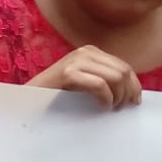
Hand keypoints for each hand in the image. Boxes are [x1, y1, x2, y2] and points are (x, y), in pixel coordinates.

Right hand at [28, 45, 142, 109]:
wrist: (27, 101)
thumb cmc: (56, 97)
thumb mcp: (84, 84)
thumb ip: (103, 80)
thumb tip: (131, 91)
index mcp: (90, 52)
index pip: (124, 66)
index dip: (134, 86)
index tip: (133, 103)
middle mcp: (85, 52)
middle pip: (123, 71)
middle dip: (128, 92)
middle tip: (122, 109)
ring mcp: (75, 61)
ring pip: (116, 77)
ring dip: (118, 97)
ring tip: (110, 109)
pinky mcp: (68, 73)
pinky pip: (100, 86)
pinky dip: (106, 99)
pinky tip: (101, 107)